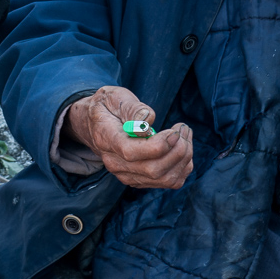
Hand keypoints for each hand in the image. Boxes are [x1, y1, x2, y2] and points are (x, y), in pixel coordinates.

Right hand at [65, 86, 193, 188]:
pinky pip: (168, 181)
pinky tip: (181, 148)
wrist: (95, 125)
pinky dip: (182, 166)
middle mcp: (114, 163)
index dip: (157, 146)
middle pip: (152, 169)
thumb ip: (132, 107)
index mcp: (106, 139)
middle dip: (177, 150)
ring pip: (164, 178)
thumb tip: (148, 120)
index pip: (131, 152)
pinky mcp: (139, 180)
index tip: (174, 131)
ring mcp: (127, 175)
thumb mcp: (114, 97)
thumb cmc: (108, 107)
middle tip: (183, 128)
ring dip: (183, 158)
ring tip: (184, 134)